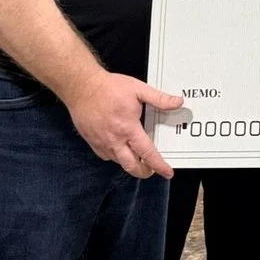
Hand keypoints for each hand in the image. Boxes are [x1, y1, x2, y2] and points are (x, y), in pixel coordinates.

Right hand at [65, 71, 181, 178]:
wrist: (81, 87)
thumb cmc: (109, 87)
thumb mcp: (138, 89)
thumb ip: (159, 98)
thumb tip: (178, 102)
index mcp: (128, 128)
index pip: (147, 153)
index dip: (159, 165)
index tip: (167, 172)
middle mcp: (114, 140)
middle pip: (131, 166)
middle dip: (144, 172)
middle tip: (152, 169)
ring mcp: (101, 142)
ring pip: (118, 162)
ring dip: (130, 163)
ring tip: (138, 157)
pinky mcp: (91, 141)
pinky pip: (106, 156)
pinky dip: (116, 156)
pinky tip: (121, 148)